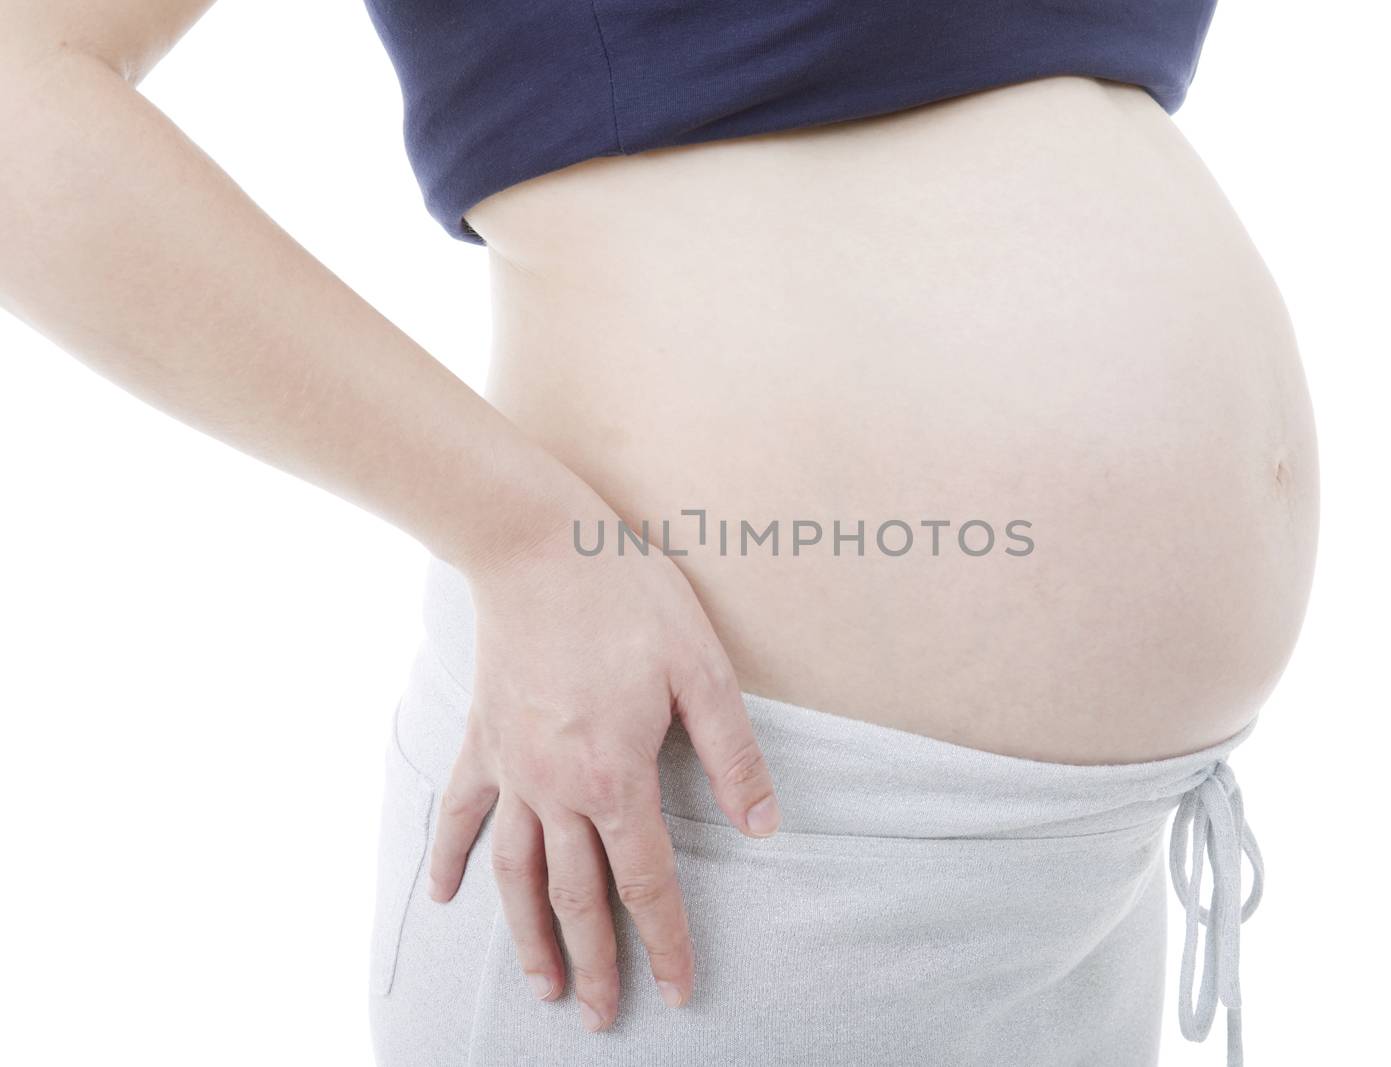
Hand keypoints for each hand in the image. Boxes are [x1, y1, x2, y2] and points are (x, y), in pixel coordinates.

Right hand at [423, 501, 782, 1032]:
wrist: (537, 543)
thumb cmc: (629, 597)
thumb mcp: (703, 668)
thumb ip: (733, 754)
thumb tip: (763, 826)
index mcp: (617, 777)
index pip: (646, 883)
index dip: (667, 942)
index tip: (678, 991)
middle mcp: (556, 788)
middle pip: (576, 897)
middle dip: (594, 964)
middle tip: (602, 1017)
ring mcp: (511, 768)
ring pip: (514, 874)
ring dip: (526, 936)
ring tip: (541, 987)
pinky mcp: (482, 739)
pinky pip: (458, 813)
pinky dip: (448, 857)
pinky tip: (442, 898)